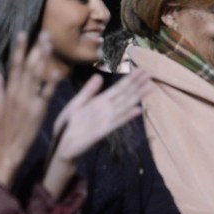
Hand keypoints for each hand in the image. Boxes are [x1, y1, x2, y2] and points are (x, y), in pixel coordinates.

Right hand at [0, 32, 58, 188]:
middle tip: (45, 33)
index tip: (23, 33)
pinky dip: (50, 84)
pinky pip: (45, 95)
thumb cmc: (3, 127)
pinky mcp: (38, 111)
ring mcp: (28, 101)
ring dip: (44, 59)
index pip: (14, 65)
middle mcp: (18, 93)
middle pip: (28, 66)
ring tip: (50, 44)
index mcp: (8, 90)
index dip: (19, 49)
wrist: (8, 149)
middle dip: (36, 49)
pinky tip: (56, 72)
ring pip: (36, 76)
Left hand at [42, 69, 152, 197]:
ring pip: (124, 106)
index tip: (142, 69)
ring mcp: (105, 120)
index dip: (130, 79)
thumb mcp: (76, 104)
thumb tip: (99, 76)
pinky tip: (137, 110)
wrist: (61, 144)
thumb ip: (88, 91)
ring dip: (137, 97)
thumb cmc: (68, 124)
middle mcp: (106, 110)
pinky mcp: (101, 132)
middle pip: (125, 94)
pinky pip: (116, 122)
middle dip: (138, 84)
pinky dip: (127, 116)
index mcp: (100, 102)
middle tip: (151, 73)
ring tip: (150, 87)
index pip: (119, 88)